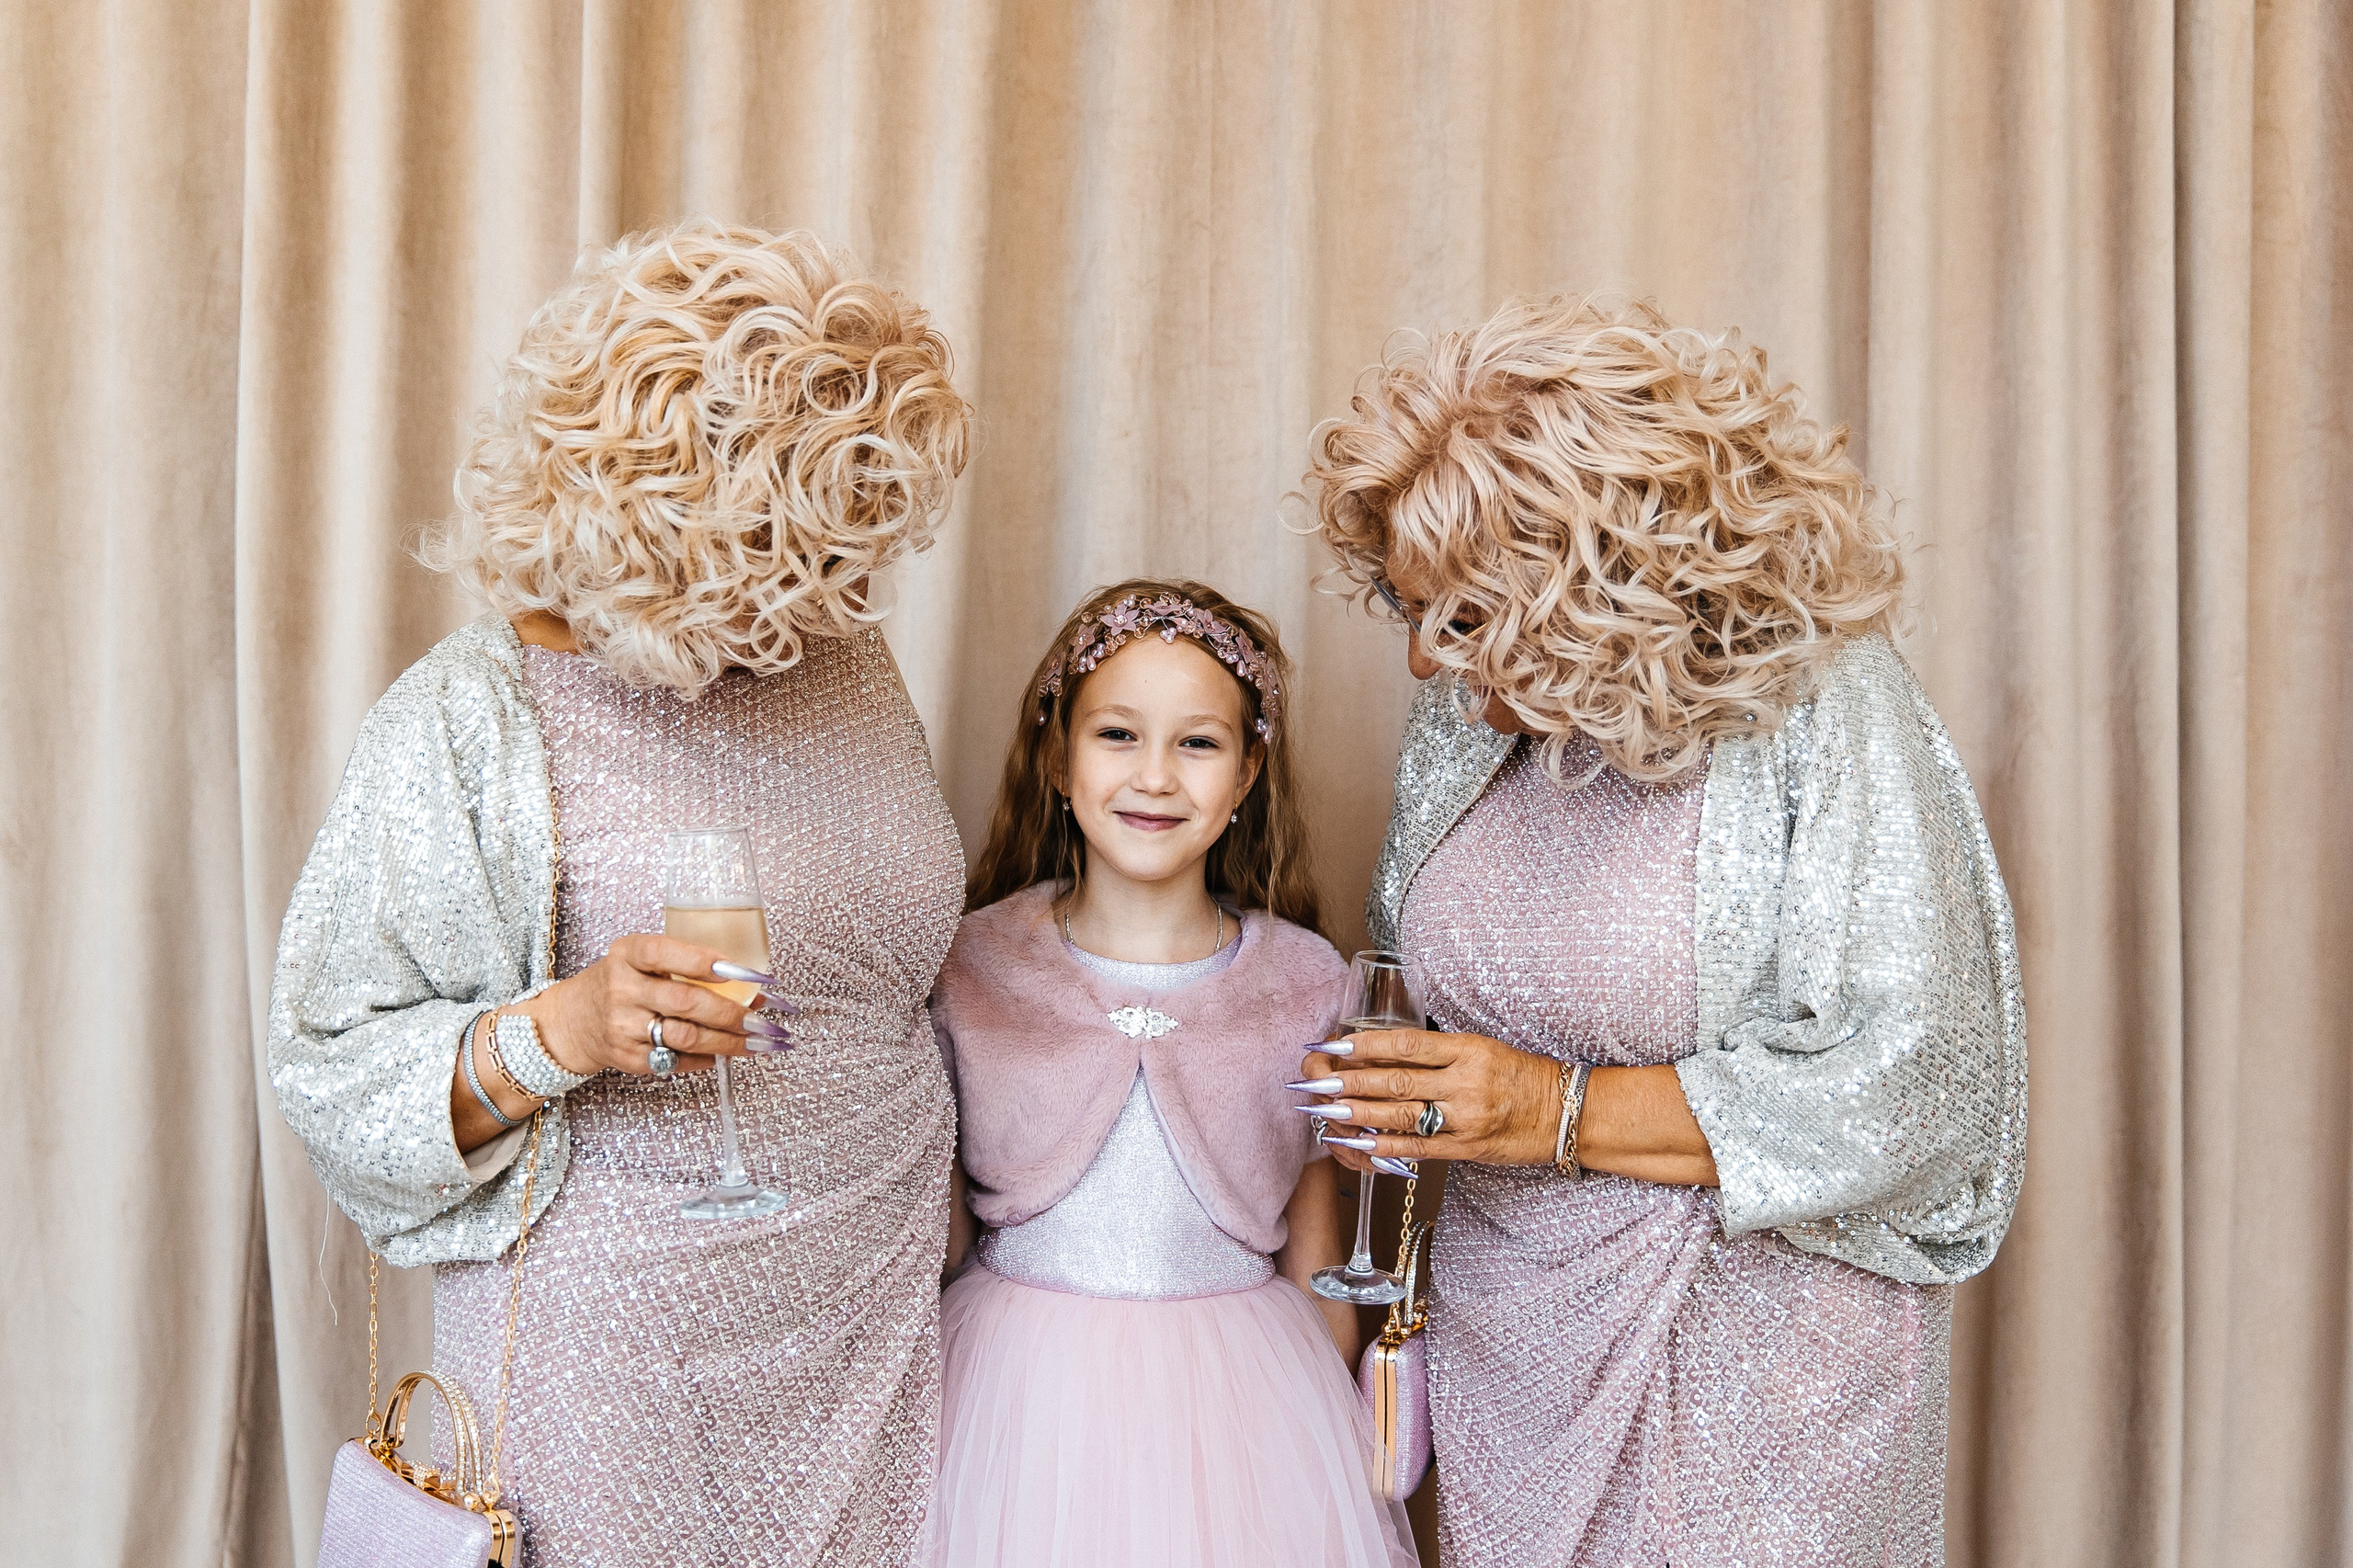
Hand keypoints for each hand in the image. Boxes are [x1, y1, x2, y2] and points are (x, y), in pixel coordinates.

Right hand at [518, 933, 793, 1078]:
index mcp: (627, 953)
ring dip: (728, 1041)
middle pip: (685, 1001)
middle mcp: (621, 988)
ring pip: (685, 1036)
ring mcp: (622, 1026)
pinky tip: (726, 1054)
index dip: (704, 962)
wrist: (572, 1021)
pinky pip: (675, 1060)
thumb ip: (687, 967)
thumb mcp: (640, 960)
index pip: (665, 952)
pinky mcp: (626, 1057)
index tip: (740, 971)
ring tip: (757, 1042)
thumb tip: (750, 986)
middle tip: (762, 1019)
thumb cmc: (621, 983)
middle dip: (731, 1012)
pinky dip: (706, 1058)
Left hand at [1295, 1029, 1559, 1165]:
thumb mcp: (1483, 1049)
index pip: (1407, 1044)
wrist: (1566, 1112)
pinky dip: (1388, 1146)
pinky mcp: (1468, 1148)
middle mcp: (1464, 1081)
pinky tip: (1361, 1143)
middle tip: (1316, 1078)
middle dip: (1350, 1080)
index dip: (1367, 1044)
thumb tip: (1384, 1054)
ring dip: (1359, 1113)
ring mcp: (1466, 1117)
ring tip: (1326, 1109)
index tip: (1336, 1044)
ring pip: (1402, 1115)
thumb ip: (1439, 1053)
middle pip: (1396, 1080)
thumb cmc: (1522, 1077)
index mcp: (1467, 1049)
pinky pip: (1420, 1148)